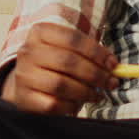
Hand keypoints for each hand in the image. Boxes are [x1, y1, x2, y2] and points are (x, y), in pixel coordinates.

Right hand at [2, 22, 118, 115]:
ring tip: (97, 94)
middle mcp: (28, 51)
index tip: (113, 64)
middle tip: (111, 82)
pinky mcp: (25, 98)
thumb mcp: (67, 49)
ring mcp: (24, 75)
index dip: (96, 52)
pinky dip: (71, 106)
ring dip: (85, 91)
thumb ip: (89, 54)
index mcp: (40, 32)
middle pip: (68, 62)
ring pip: (60, 84)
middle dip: (95, 74)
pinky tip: (78, 104)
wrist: (25, 83)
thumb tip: (114, 66)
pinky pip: (53, 104)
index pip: (73, 39)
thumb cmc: (53, 64)